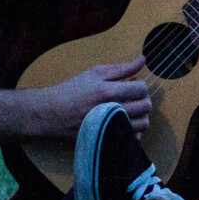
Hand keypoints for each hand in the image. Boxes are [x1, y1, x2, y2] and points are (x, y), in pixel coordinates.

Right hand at [34, 59, 151, 137]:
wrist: (52, 113)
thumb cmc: (73, 90)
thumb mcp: (95, 73)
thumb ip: (122, 68)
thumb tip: (143, 60)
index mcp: (109, 91)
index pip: (142, 88)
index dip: (141, 84)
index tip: (133, 83)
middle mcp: (112, 110)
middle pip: (146, 106)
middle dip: (143, 98)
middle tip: (133, 96)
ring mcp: (110, 126)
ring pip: (143, 123)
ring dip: (141, 114)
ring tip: (131, 108)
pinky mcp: (108, 138)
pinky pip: (133, 137)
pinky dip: (134, 130)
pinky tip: (125, 121)